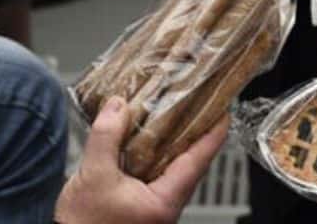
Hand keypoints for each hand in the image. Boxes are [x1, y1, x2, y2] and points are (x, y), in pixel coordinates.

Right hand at [54, 97, 227, 223]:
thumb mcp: (93, 174)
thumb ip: (106, 137)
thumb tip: (117, 106)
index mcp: (164, 201)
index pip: (199, 161)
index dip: (213, 134)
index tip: (223, 113)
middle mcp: (165, 207)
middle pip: (191, 165)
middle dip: (194, 135)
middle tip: (199, 107)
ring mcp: (156, 209)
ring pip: (173, 171)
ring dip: (173, 145)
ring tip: (173, 118)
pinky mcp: (143, 209)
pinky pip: (157, 178)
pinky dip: (156, 157)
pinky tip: (146, 143)